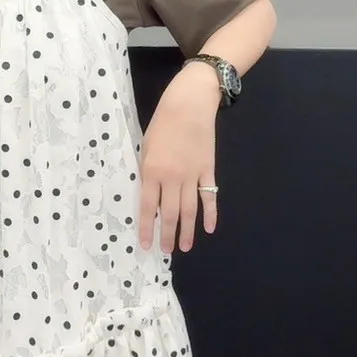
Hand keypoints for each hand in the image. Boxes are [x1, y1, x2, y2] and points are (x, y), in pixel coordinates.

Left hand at [138, 66, 219, 253]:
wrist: (188, 105)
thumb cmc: (162, 123)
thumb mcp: (146, 147)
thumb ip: (147, 172)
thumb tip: (150, 194)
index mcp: (151, 171)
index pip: (147, 208)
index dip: (147, 228)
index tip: (146, 246)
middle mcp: (171, 178)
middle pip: (169, 213)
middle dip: (167, 235)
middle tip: (167, 251)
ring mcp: (191, 175)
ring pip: (189, 210)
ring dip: (187, 230)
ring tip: (184, 247)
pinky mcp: (207, 170)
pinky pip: (209, 196)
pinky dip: (210, 213)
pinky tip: (209, 228)